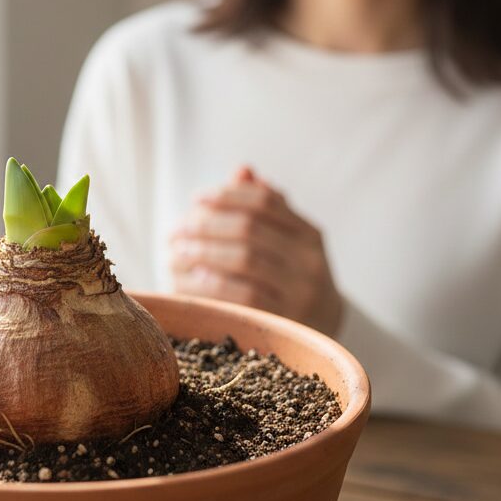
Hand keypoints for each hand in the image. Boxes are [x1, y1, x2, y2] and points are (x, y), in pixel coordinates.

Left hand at [168, 166, 342, 336]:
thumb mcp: (287, 243)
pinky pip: (244, 296)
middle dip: (207, 225)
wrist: (323, 330)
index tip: (196, 198)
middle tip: (177, 229)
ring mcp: (301, 292)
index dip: (227, 195)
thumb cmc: (292, 278)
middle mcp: (310, 260)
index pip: (264, 202)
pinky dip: (214, 282)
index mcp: (310, 234)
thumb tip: (242, 170)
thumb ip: (266, 208)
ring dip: (203, 252)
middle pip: (249, 229)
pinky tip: (194, 275)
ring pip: (245, 260)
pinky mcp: (286, 321)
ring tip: (177, 250)